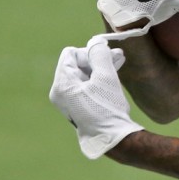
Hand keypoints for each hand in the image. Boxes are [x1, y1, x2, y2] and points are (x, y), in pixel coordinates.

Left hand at [49, 38, 142, 158]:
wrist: (111, 137)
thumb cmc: (107, 107)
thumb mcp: (106, 77)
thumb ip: (99, 55)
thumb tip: (96, 41)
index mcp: (62, 84)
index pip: (71, 54)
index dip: (90, 53)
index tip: (106, 61)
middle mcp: (59, 91)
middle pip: (76, 63)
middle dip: (97, 59)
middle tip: (118, 57)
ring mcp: (67, 100)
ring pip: (83, 73)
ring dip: (100, 67)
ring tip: (119, 63)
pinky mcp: (76, 105)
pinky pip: (85, 84)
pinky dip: (97, 78)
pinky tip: (113, 75)